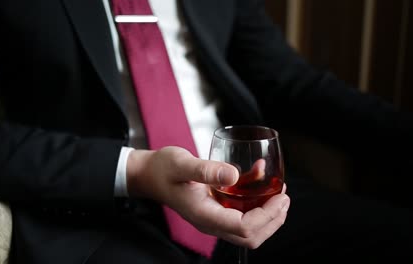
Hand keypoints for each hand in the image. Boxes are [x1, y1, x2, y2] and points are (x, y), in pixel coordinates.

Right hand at [127, 146, 289, 248]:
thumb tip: (234, 175)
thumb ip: (206, 169)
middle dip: (273, 220)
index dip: (267, 216)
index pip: (244, 227)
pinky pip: (240, 213)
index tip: (281, 196)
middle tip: (285, 197)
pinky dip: (254, 200)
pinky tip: (257, 176)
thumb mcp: (181, 163)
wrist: (149, 174)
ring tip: (279, 191)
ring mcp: (213, 217)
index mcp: (204, 215)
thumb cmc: (162, 169)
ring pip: (248, 228)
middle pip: (251, 236)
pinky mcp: (215, 209)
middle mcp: (210, 221)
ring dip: (268, 213)